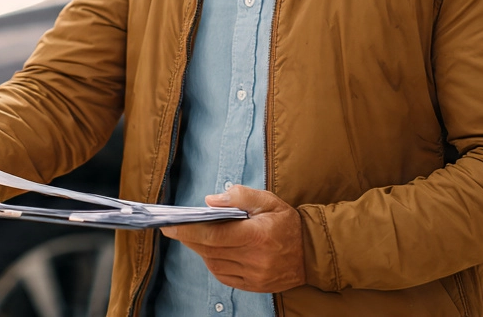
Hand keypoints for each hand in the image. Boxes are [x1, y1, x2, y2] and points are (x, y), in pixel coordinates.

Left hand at [160, 186, 305, 292]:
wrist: (312, 252)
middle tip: (174, 227)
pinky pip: (224, 275)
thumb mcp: (268, 200)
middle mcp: (254, 259)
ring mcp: (254, 275)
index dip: (188, 230)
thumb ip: (240, 196)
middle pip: (210, 249)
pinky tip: (211, 250)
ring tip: (194, 235)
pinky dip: (213, 262)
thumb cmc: (287, 223)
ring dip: (200, 249)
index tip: (170, 224)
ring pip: (214, 263)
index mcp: (257, 236)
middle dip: (189, 237)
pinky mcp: (254, 285)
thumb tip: (210, 200)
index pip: (214, 234)